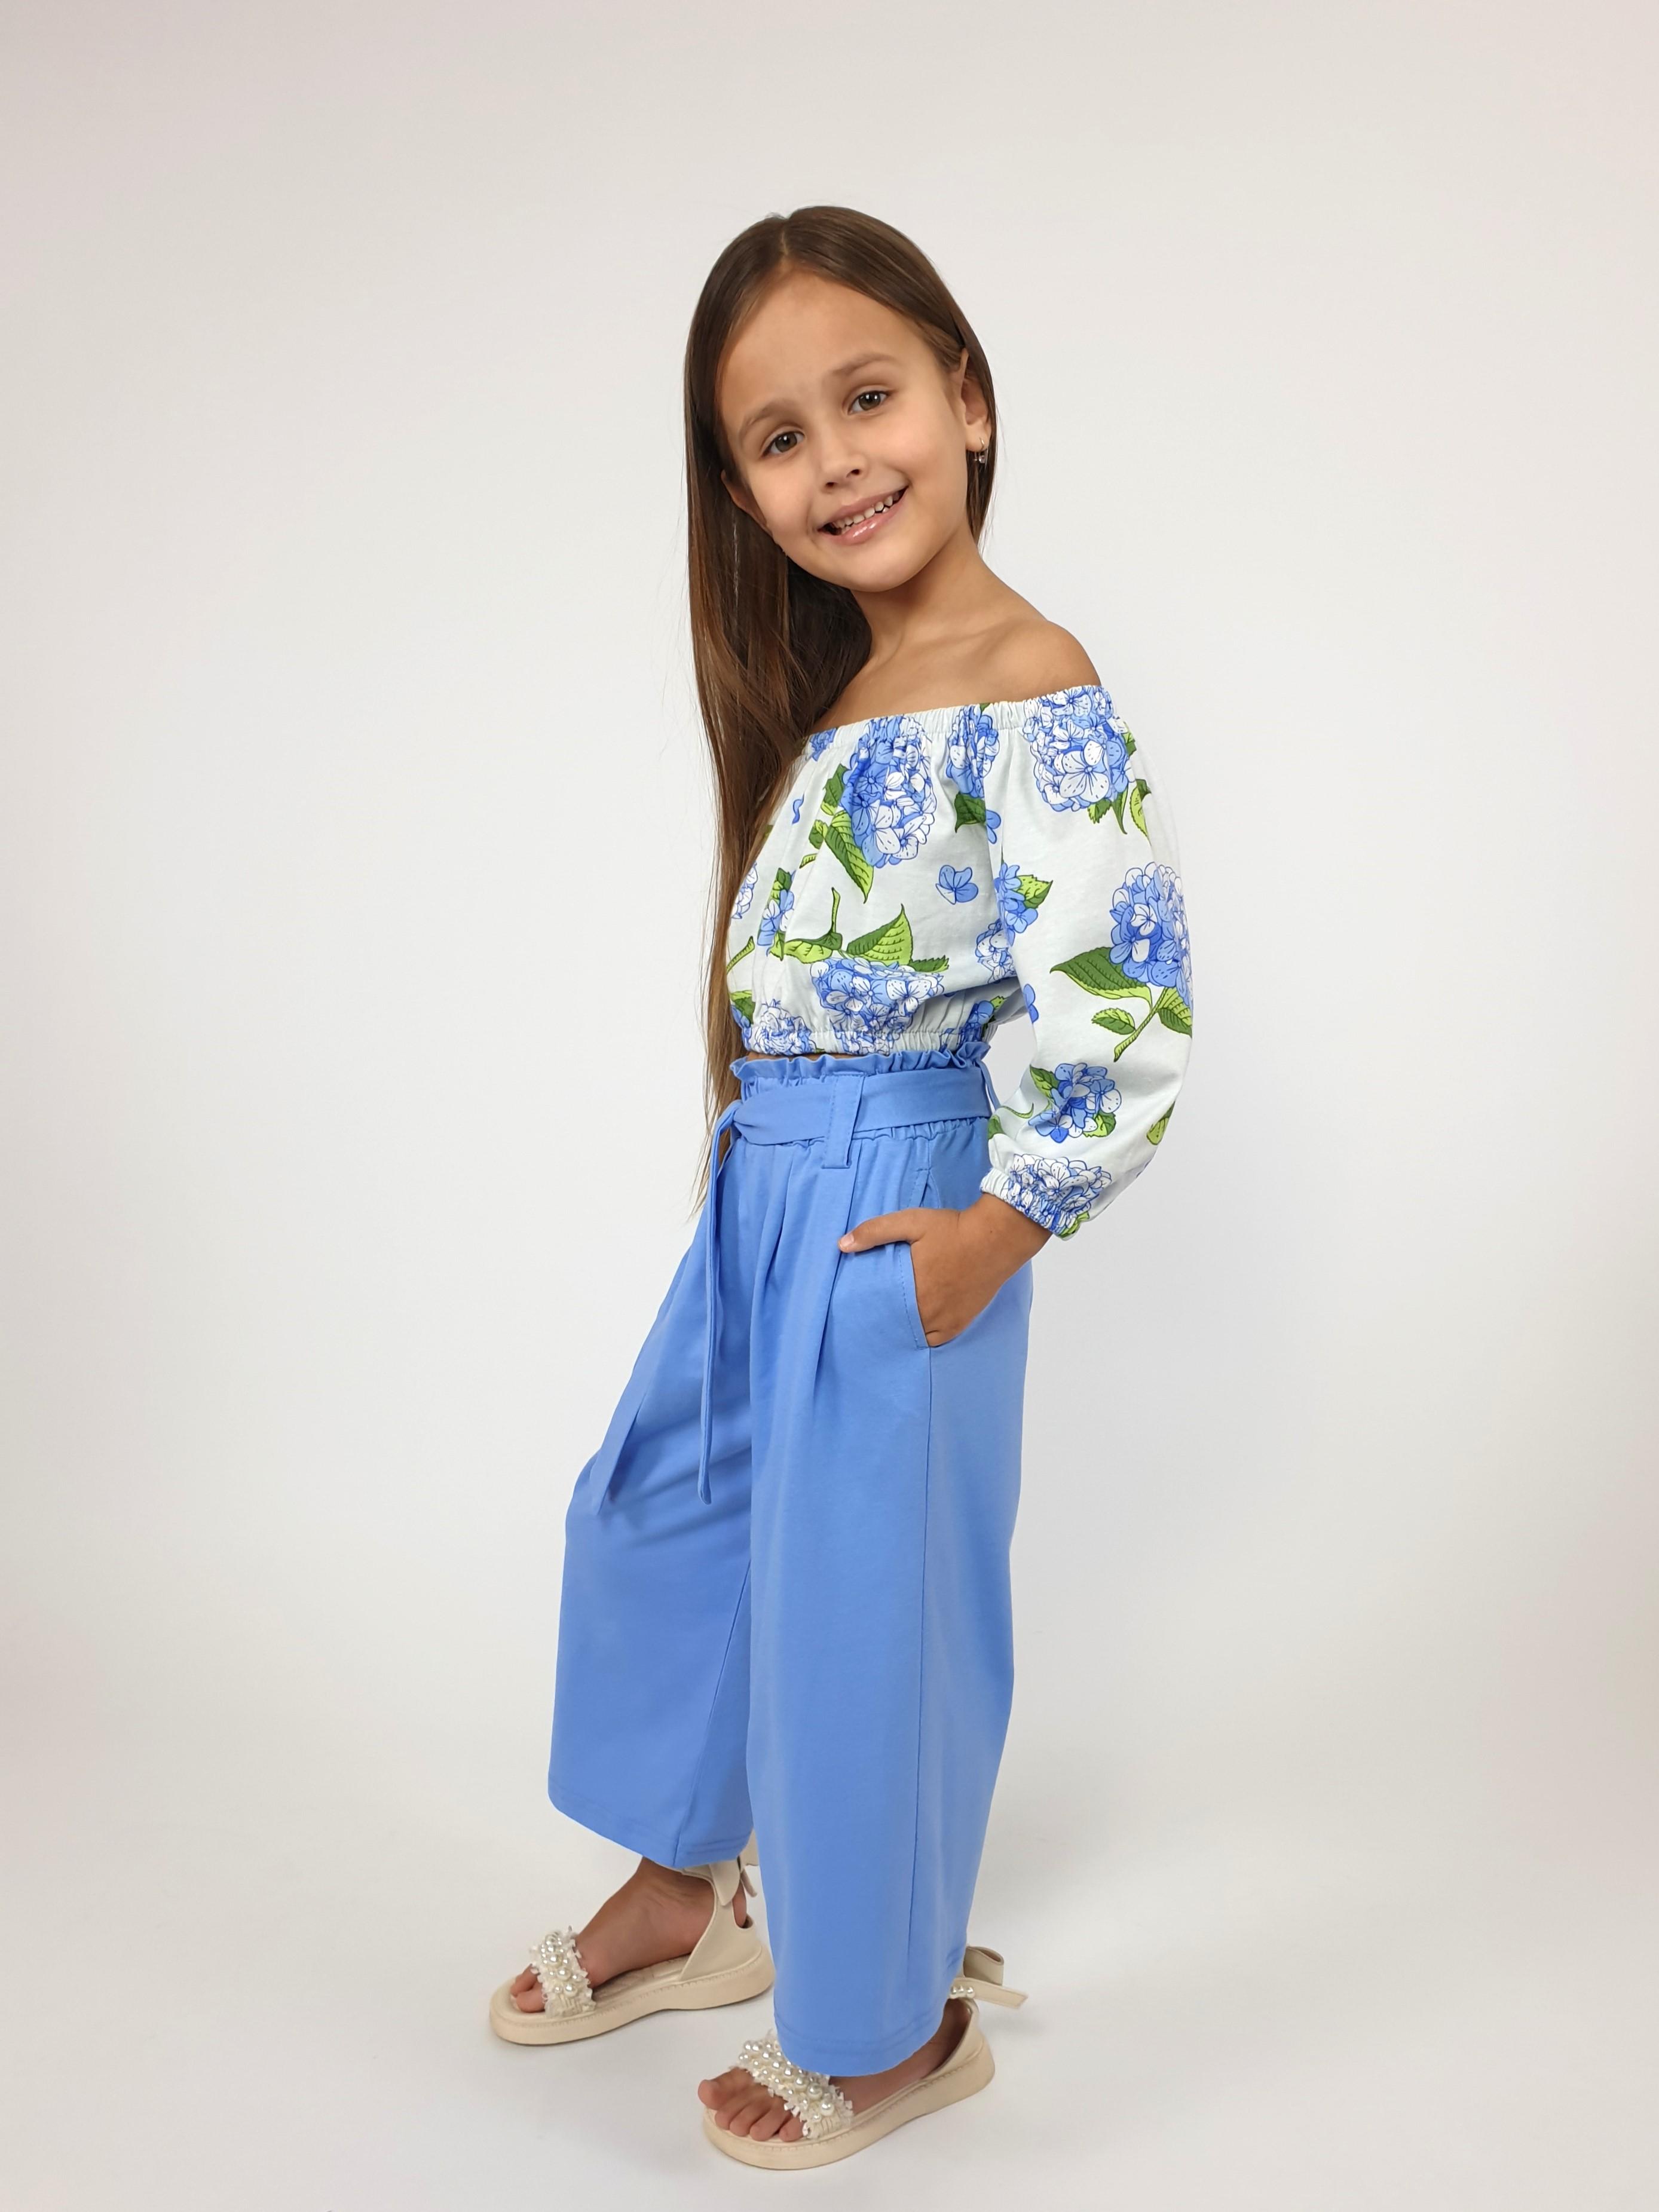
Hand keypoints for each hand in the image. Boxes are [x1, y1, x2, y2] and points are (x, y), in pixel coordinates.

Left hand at [838, 1193, 1049, 1345]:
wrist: (996, 1238)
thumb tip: (841, 1245)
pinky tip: (913, 1329)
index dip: (865, 1311)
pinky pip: (933, 1341)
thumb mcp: (910, 1221)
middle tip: (867, 1319)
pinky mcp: (959, 1323)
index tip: (854, 1309)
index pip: (878, 1310)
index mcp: (911, 1288)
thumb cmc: (952, 1229)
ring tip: (888, 1324)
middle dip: (881, 1323)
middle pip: (894, 1326)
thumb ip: (875, 1232)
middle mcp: (927, 1311)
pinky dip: (922, 1337)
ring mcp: (945, 1320)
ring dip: (901, 1331)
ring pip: (913, 1336)